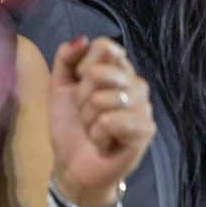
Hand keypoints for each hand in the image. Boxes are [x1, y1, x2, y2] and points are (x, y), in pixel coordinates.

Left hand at [48, 36, 153, 206]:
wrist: (73, 167)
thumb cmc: (71, 127)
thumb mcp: (60, 88)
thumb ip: (66, 59)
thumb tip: (81, 39)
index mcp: (120, 72)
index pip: (106, 47)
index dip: (84, 65)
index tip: (80, 84)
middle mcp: (136, 85)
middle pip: (100, 72)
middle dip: (82, 97)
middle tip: (86, 114)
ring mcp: (143, 107)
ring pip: (102, 98)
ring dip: (88, 119)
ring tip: (94, 131)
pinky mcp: (144, 130)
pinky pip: (110, 121)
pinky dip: (97, 135)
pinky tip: (104, 143)